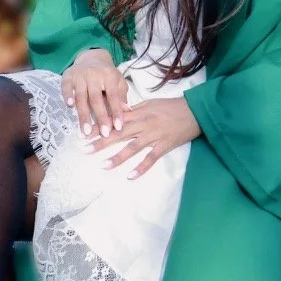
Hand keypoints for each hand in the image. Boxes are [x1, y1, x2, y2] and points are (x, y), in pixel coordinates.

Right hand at [61, 48, 129, 138]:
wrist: (91, 56)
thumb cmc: (107, 74)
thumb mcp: (118, 82)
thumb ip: (121, 96)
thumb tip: (127, 112)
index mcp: (109, 76)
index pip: (113, 96)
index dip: (116, 112)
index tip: (118, 127)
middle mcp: (94, 75)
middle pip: (96, 99)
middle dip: (100, 117)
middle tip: (103, 134)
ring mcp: (80, 75)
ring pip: (81, 97)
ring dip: (83, 115)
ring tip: (85, 131)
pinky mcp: (68, 76)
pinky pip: (66, 87)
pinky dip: (67, 96)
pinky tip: (69, 106)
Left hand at [82, 97, 200, 178]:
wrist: (195, 111)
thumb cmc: (172, 107)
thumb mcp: (150, 103)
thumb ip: (134, 110)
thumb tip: (118, 112)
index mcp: (140, 113)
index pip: (115, 120)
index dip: (100, 126)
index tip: (85, 132)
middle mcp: (144, 124)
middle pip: (119, 134)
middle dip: (101, 142)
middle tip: (85, 149)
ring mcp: (154, 136)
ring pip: (133, 148)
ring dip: (117, 157)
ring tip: (103, 165)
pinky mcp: (164, 146)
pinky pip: (151, 159)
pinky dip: (141, 168)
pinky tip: (130, 176)